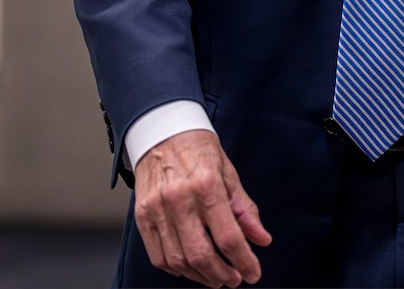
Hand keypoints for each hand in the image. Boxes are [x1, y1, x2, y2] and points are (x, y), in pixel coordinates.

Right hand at [133, 130, 272, 285]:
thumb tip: (261, 239)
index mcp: (206, 186)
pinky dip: (177, 268)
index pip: (228, 236)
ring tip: (216, 277)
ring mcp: (157, 210)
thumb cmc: (198, 149)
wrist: (162, 131)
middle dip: (222, 274)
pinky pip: (158, 255)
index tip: (253, 273)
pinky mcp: (142, 216)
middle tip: (235, 279)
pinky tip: (192, 268)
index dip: (244, 261)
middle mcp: (179, 199)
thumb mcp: (229, 173)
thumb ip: (245, 209)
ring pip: (178, 260)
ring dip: (200, 276)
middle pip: (202, 254)